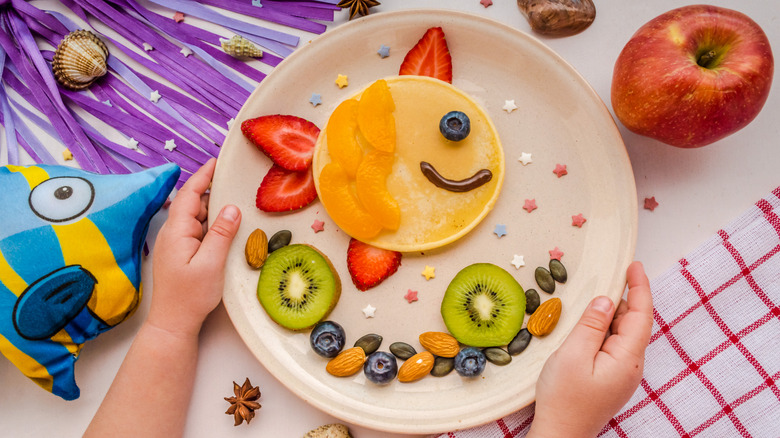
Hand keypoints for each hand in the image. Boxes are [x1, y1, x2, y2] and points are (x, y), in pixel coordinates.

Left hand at [147, 158, 241, 336]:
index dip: (203, 176)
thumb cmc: (190, 296)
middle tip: (232, 177)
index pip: (190, 194)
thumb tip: (231, 208)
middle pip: (192, 202)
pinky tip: (225, 224)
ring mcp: (176, 244)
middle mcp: (173, 233)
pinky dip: (212, 221)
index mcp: (176, 231)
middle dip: (211, 187)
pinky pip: (197, 229)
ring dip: (213, 206)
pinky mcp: (182, 253)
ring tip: (234, 196)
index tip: (216, 161)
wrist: (173, 323)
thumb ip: (221, 233)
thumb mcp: (211, 263)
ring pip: (196, 216)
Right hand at [527, 261, 652, 437]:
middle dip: (626, 297)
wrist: (561, 435)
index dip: (639, 287)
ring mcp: (622, 374)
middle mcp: (631, 365)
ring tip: (596, 297)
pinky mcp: (611, 379)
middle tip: (612, 274)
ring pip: (623, 334)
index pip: (641, 314)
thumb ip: (591, 325)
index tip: (634, 265)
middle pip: (635, 323)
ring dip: (613, 313)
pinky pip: (614, 346)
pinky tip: (591, 325)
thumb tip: (605, 300)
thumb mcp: (573, 355)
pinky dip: (606, 329)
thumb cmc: (564, 399)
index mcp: (627, 358)